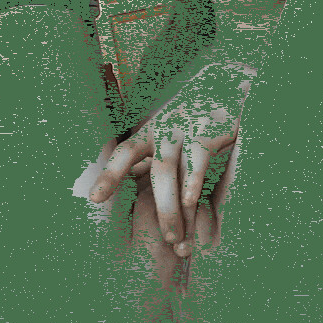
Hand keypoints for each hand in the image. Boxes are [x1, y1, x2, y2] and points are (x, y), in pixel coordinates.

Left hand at [89, 64, 254, 257]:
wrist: (229, 82)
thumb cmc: (194, 118)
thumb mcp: (169, 135)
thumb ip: (151, 160)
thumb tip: (129, 188)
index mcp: (151, 133)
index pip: (124, 154)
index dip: (109, 175)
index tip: (93, 199)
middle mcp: (165, 128)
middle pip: (153, 171)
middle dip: (157, 208)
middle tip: (162, 240)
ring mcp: (187, 126)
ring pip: (169, 168)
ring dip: (170, 205)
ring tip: (174, 236)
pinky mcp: (212, 126)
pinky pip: (199, 156)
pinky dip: (193, 179)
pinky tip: (190, 200)